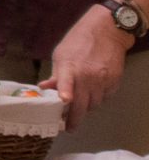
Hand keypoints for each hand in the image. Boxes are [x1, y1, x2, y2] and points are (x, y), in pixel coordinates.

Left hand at [45, 7, 130, 127]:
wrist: (107, 31)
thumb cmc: (79, 42)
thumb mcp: (61, 55)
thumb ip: (56, 75)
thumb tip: (44, 88)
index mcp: (71, 67)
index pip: (67, 81)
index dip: (65, 91)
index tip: (64, 100)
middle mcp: (88, 76)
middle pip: (82, 105)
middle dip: (74, 119)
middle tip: (68, 127)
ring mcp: (104, 80)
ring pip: (94, 104)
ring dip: (86, 108)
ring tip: (78, 106)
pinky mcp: (115, 82)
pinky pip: (105, 98)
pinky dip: (97, 99)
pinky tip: (92, 93)